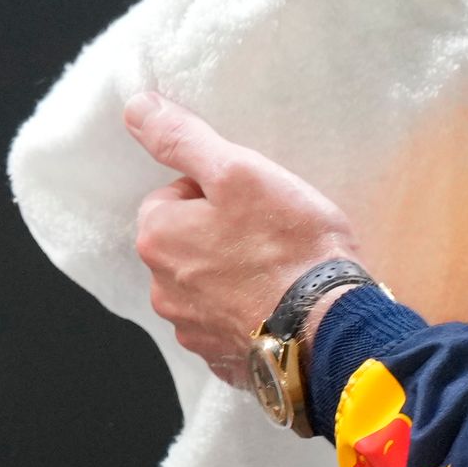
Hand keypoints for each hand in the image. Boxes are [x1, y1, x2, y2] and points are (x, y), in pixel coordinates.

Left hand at [123, 92, 365, 398]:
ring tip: (280, 270)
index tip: (252, 201)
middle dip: (221, 234)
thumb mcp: (238, 171)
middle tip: (270, 232)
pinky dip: (249, 312)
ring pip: (207, 284)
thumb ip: (182, 139)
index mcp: (157, 239)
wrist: (331, 326)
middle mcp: (162, 290)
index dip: (216, 192)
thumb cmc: (288, 245)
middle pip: (187, 242)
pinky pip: (228, 323)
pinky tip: (281, 304)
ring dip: (234, 275)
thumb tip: (137, 108)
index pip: (174, 197)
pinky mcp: (223, 358)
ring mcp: (192, 329)